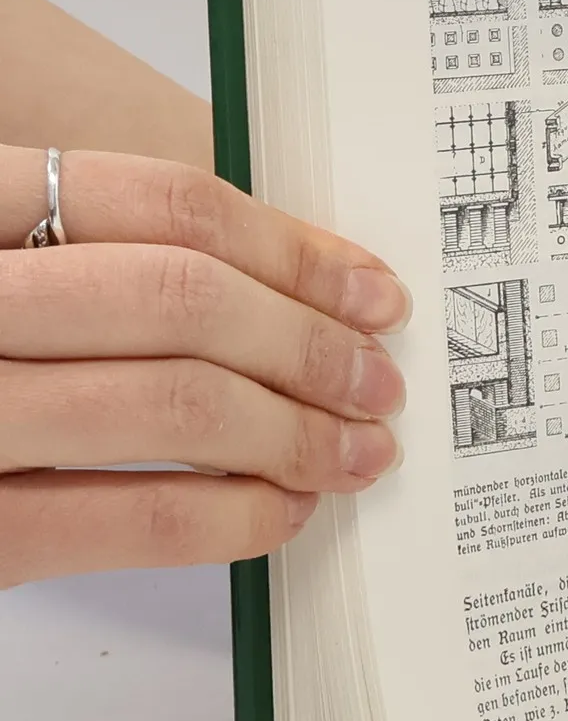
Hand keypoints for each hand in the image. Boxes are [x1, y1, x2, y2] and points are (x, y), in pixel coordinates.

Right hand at [0, 146, 409, 586]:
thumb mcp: (11, 274)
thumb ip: (97, 263)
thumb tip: (288, 290)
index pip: (158, 201)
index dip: (290, 247)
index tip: (369, 289)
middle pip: (180, 296)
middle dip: (308, 341)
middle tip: (378, 378)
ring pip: (168, 400)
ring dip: (295, 429)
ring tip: (355, 449)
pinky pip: (123, 519)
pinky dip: (230, 515)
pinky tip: (280, 512)